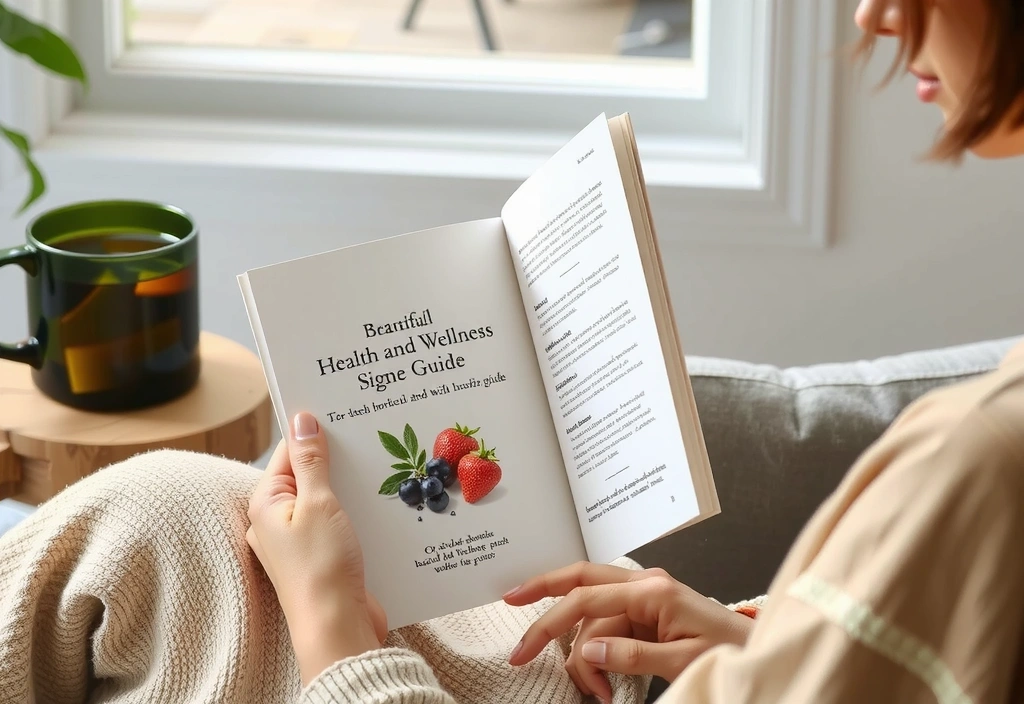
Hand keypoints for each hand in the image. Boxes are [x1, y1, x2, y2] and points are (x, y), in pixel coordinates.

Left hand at [247, 412, 387, 685]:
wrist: (338, 627)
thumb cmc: (322, 567)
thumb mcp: (318, 504)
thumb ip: (311, 461)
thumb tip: (303, 420)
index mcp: (266, 503)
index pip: (289, 452)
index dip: (316, 433)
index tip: (345, 415)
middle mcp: (277, 521)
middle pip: (309, 474)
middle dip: (337, 459)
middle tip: (369, 438)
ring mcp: (300, 541)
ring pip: (327, 498)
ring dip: (350, 487)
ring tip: (382, 469)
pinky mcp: (323, 557)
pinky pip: (339, 522)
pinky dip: (356, 511)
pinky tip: (381, 504)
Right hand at [504, 562, 751, 696]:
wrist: (761, 651)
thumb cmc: (733, 651)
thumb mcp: (684, 659)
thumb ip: (633, 654)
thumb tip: (589, 650)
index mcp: (654, 590)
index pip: (586, 598)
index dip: (549, 622)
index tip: (524, 647)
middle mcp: (645, 585)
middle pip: (579, 579)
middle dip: (543, 595)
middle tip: (513, 612)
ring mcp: (645, 596)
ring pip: (592, 616)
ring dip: (584, 655)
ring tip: (599, 693)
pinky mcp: (647, 612)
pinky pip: (607, 626)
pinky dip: (598, 654)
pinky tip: (603, 682)